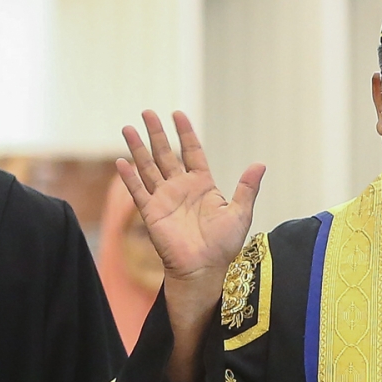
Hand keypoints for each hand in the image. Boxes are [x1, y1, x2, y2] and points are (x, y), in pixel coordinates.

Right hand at [118, 110, 264, 287]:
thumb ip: (247, 188)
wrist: (205, 269)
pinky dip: (129, 178)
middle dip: (157, 134)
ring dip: (138, 148)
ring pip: (148, 168)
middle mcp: (181, 188)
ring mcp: (165, 199)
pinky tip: (121, 162)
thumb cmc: (224, 245)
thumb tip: (260, 164)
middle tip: (147, 112)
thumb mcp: (240, 213)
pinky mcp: (152, 213)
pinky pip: (138, 192)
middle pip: (166, 154)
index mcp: (203, 185)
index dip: (185, 133)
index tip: (178, 114)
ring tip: (128, 128)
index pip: (192, 152)